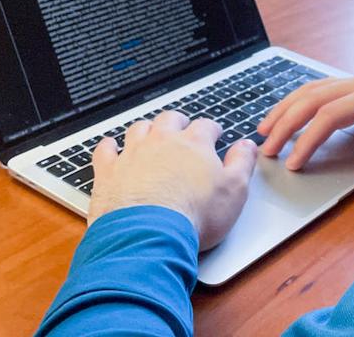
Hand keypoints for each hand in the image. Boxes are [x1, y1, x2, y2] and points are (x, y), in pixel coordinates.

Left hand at [88, 112, 257, 250]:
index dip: (212, 129)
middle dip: (178, 121)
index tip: (215, 134)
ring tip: (149, 135)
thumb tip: (248, 146)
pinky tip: (111, 147)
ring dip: (146, 130)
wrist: (149, 235)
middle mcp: (162, 141)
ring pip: (139, 129)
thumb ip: (242, 163)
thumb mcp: (234, 191)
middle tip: (182, 127)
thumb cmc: (194, 215)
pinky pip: (105, 149)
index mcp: (194, 144)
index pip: (206, 126)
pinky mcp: (109, 171)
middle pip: (170, 119)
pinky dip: (109, 146)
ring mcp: (133, 154)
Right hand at [256, 64, 353, 194]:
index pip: (330, 115)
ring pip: (311, 88)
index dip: (308, 138)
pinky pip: (320, 88)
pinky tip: (287, 114)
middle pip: (311, 98)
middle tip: (267, 150)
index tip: (294, 162)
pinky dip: (298, 100)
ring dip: (286, 108)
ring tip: (265, 130)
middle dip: (285, 123)